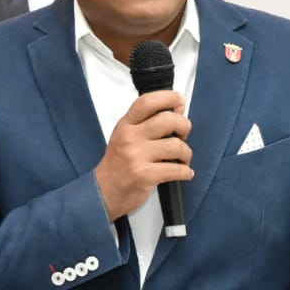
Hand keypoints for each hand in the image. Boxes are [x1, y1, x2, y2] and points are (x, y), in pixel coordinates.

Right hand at [95, 90, 192, 221]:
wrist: (103, 192)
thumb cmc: (118, 164)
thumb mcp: (126, 137)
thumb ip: (148, 123)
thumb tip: (179, 109)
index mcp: (125, 125)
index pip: (147, 102)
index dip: (168, 97)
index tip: (180, 100)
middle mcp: (130, 137)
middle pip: (168, 120)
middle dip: (184, 126)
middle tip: (183, 136)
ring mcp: (137, 156)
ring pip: (176, 145)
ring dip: (186, 153)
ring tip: (183, 159)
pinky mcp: (145, 175)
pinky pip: (177, 169)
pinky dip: (186, 172)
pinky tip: (184, 173)